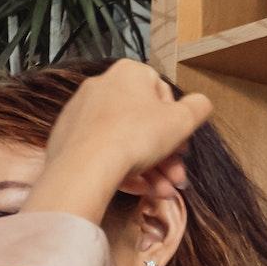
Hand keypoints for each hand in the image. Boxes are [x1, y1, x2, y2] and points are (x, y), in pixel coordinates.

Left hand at [25, 59, 213, 219]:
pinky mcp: (66, 142)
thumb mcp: (182, 120)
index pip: (162, 93)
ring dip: (150, 170)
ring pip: (124, 143)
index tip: (182, 147)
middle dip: (165, 155)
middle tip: (177, 177)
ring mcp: (80, 116)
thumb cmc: (135, 136)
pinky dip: (123, 172)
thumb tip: (200, 104)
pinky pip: (101, 155)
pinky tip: (141, 192)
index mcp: (127, 73)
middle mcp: (100, 88)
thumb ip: (198, 108)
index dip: (177, 123)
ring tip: (163, 192)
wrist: (83, 169)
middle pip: (142, 124)